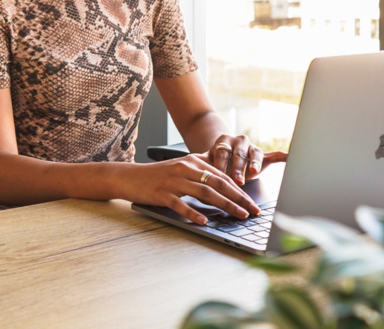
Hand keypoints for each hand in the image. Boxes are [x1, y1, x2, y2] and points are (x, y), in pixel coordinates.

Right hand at [127, 154, 261, 225]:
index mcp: (193, 162)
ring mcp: (173, 181)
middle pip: (218, 183)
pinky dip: (193, 213)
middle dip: (239, 198)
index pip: (222, 176)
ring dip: (225, 205)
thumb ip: (202, 170)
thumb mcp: (182, 168)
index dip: (240, 190)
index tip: (252, 203)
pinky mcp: (162, 194)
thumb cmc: (159, 176)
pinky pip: (181, 204)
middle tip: (253, 211)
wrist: (130, 177)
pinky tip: (204, 221)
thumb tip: (226, 180)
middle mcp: (185, 169)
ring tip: (239, 215)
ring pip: (204, 193)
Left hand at [206, 134, 287, 185]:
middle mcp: (239, 142)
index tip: (218, 175)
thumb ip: (201, 162)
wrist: (226, 153)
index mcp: (223, 141)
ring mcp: (252, 148)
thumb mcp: (206, 160)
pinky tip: (289, 157)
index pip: (222, 153)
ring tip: (254, 171)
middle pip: (239, 155)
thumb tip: (188, 163)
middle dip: (238, 168)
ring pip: (254, 154)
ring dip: (254, 163)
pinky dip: (282, 156)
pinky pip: (274, 155)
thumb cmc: (215, 160)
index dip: (220, 165)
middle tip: (237, 180)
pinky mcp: (263, 155)